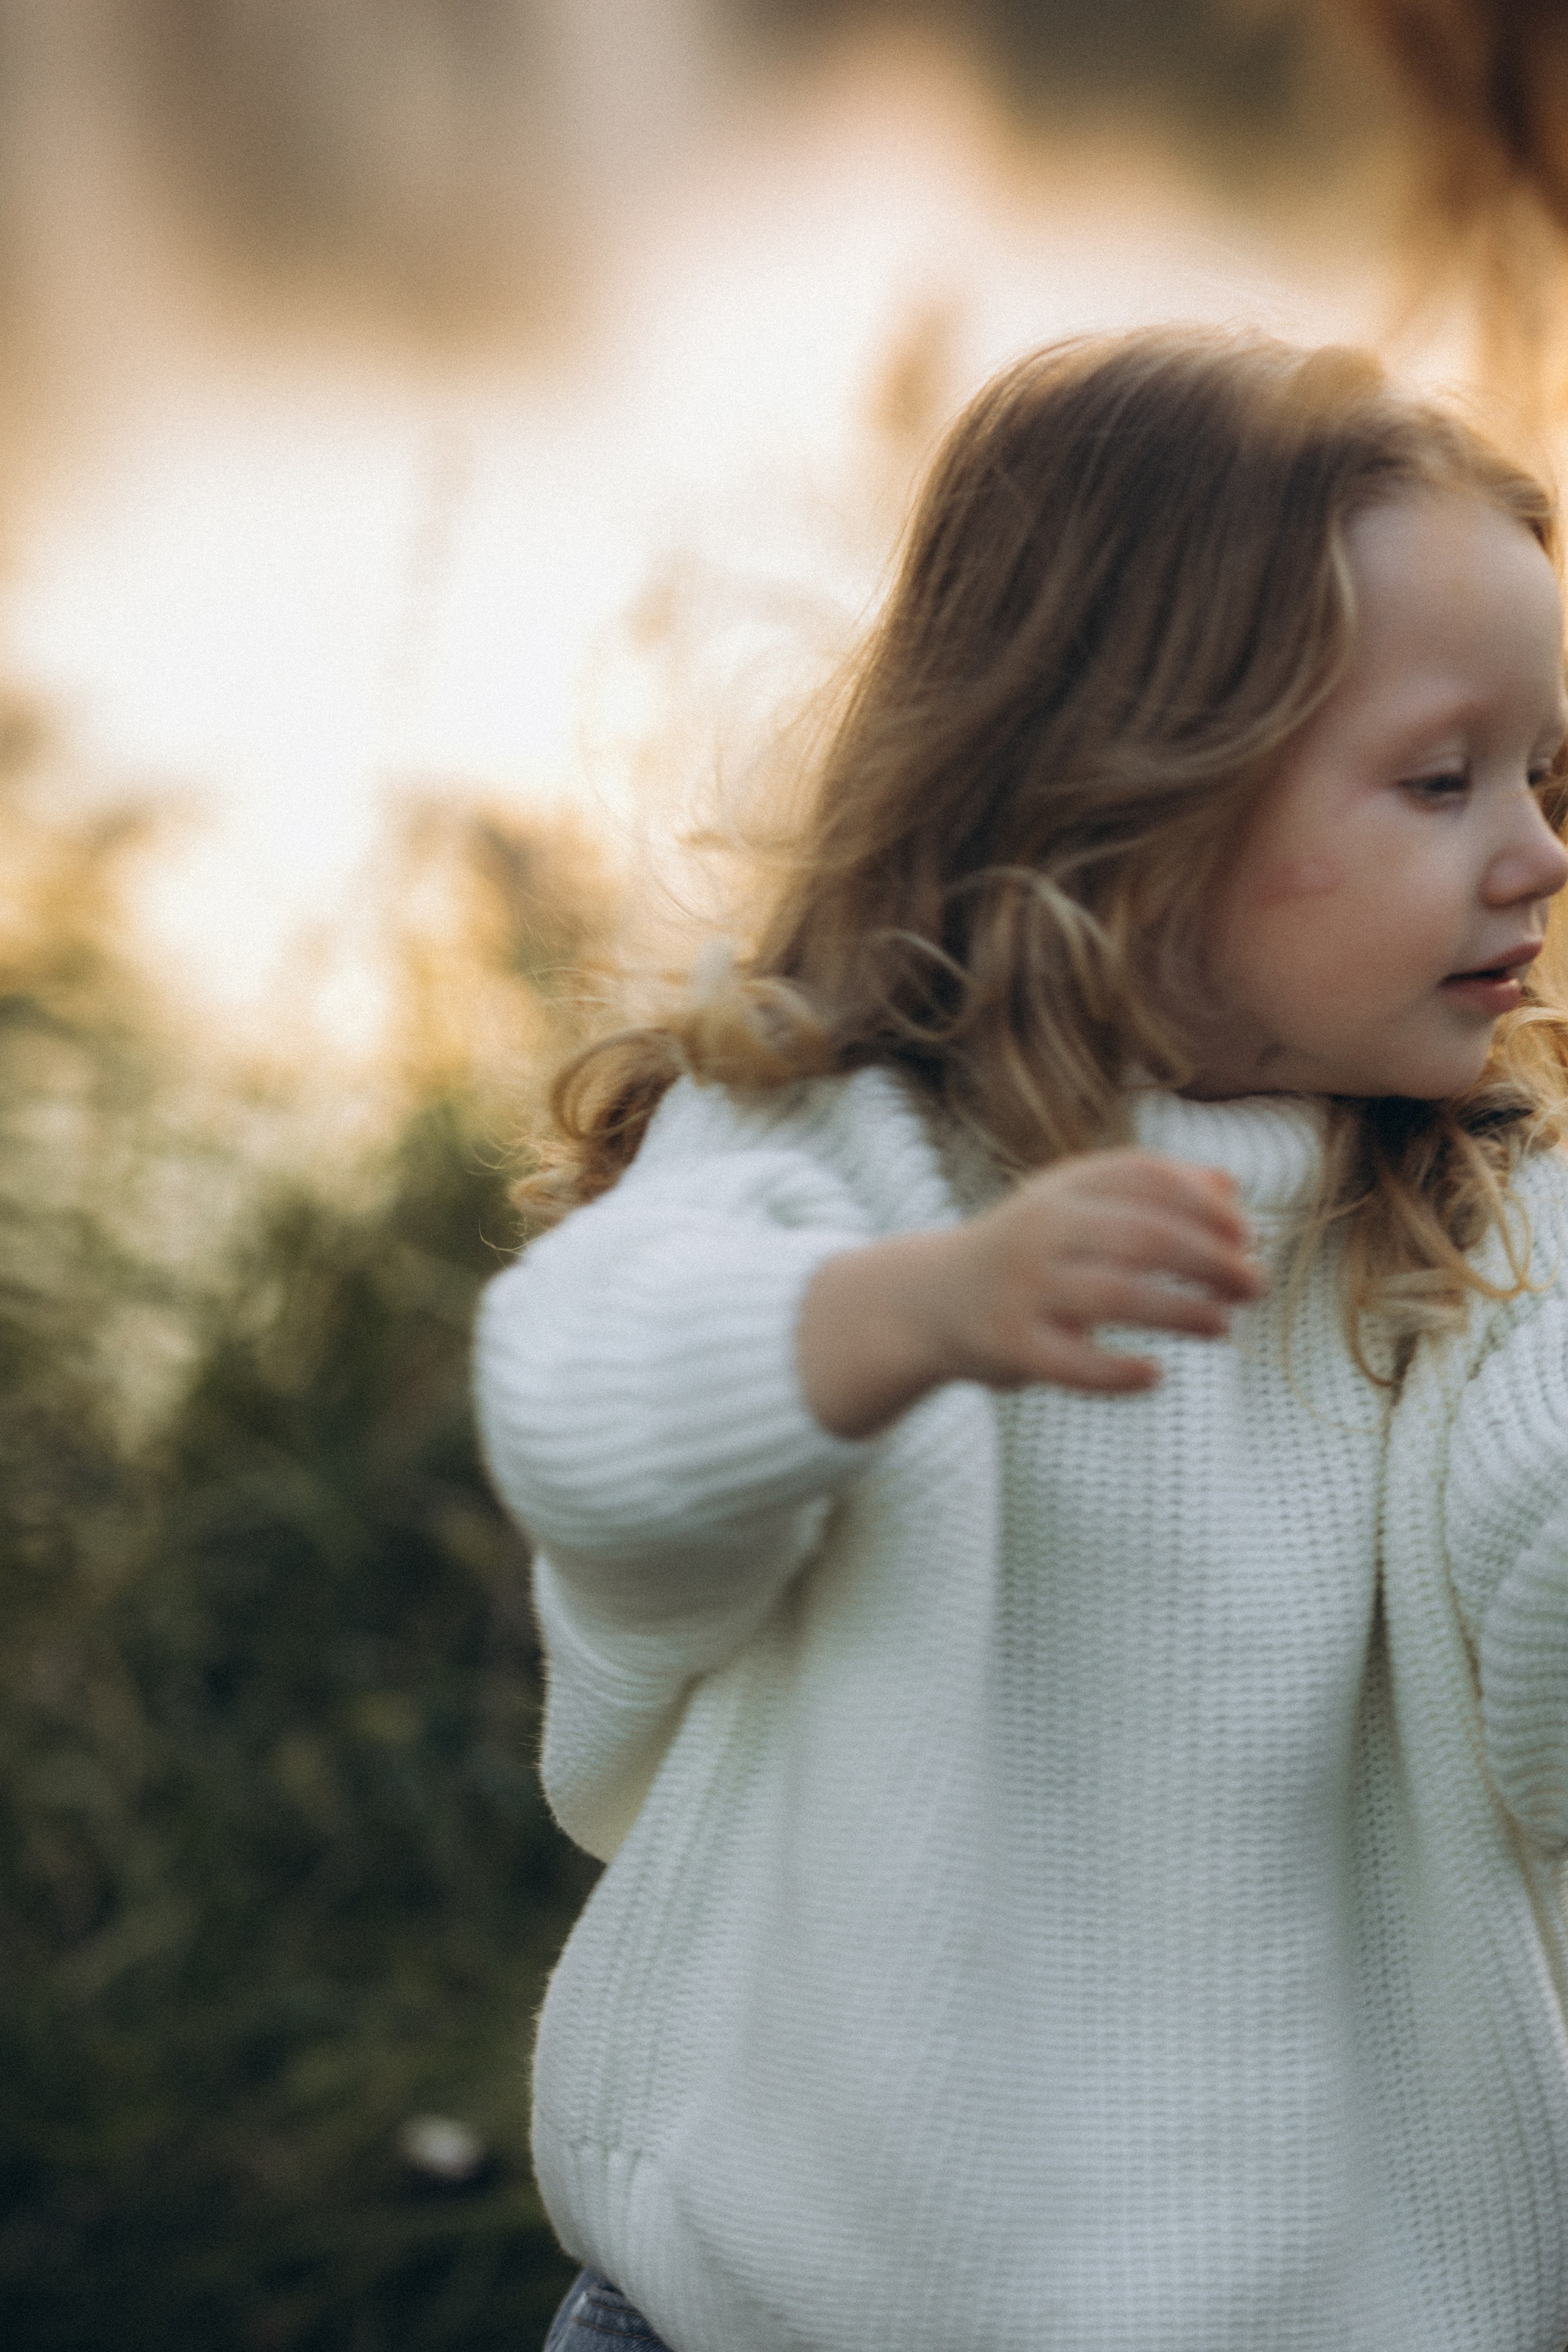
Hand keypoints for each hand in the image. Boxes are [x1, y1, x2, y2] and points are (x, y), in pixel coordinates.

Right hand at [797, 1150, 1265, 1438]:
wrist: (928, 1299)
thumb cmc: (1026, 1249)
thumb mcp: (1075, 1203)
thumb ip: (1147, 1190)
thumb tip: (1231, 1187)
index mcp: (1063, 1188)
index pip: (1147, 1178)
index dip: (1208, 1205)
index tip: (1247, 1235)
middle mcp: (1041, 1230)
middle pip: (1144, 1236)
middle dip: (1212, 1260)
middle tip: (1256, 1285)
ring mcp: (1023, 1288)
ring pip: (1116, 1296)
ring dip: (1183, 1311)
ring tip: (1223, 1325)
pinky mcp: (1011, 1347)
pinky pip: (1073, 1364)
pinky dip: (1118, 1373)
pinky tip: (1156, 1375)